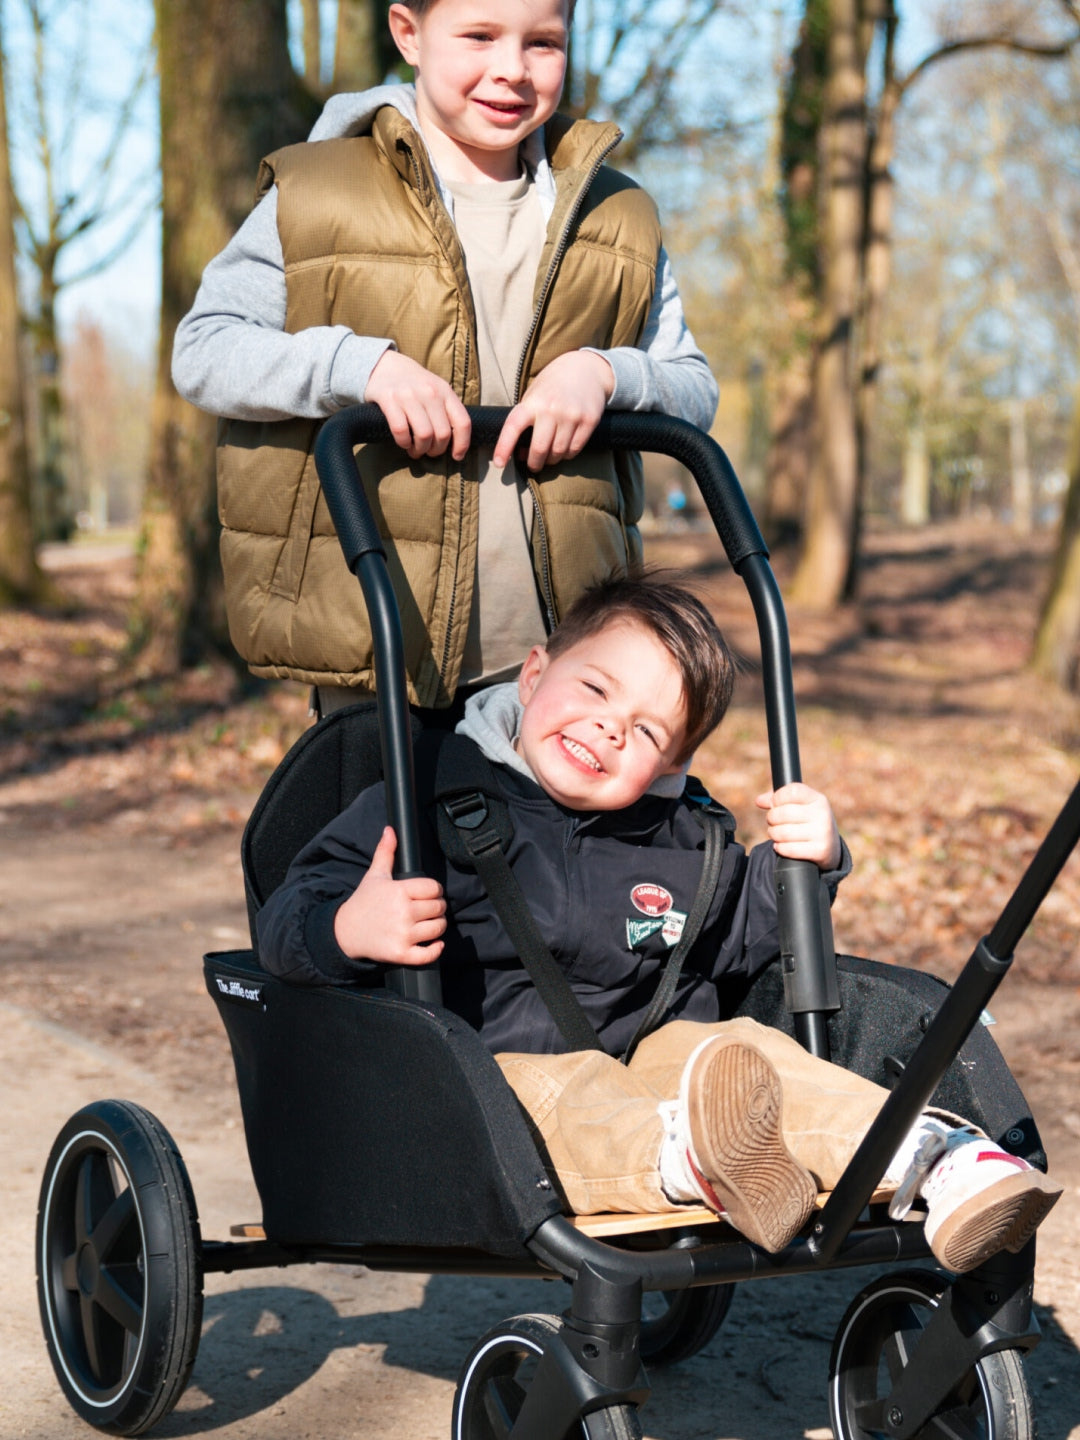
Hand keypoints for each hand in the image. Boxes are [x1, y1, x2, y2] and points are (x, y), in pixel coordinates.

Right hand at [333, 827, 445, 965]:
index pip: (433, 888)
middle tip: (428, 909)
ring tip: (429, 923)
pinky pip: (429, 954)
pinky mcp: (401, 954)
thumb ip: (385, 852)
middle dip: (437, 907)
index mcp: (398, 891)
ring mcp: (403, 934)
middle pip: (439, 907)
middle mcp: (403, 912)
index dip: (434, 890)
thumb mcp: (374, 876)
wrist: (345, 932)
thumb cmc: (363, 903)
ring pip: (438, 928)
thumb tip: (390, 830)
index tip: (428, 894)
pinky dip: (436, 949)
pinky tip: (435, 943)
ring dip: (438, 926)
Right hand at [365, 350, 471, 460]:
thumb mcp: (436, 390)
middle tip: (428, 451)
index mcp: (445, 391)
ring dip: (420, 449)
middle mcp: (430, 392)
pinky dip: (403, 442)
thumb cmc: (414, 385)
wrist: (385, 365)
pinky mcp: (389, 398)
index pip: (463, 422)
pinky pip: (401, 430)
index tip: (456, 456)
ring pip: (424, 435)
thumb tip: (455, 443)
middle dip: (436, 450)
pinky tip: (403, 442)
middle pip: (442, 434)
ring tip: (415, 450)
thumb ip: (446, 411)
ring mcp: (409, 395)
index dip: (462, 444)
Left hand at [493, 351, 614, 470]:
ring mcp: (571, 416)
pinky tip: (564, 449)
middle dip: (534, 463)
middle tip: (533, 464)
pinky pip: (574, 449)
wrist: (586, 368)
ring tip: (550, 455)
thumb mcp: (534, 394)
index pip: (513, 427)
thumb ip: (527, 420)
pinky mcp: (588, 421)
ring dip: (552, 460)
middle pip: (539, 449)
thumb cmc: (554, 384)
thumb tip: (521, 451)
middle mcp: (551, 409)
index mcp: (533, 402)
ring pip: (558, 453)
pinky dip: (567, 454)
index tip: (498, 463)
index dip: (503, 447)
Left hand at [756, 784, 841, 870]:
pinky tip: (781, 846)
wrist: (830, 847)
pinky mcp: (820, 850)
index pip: (792, 791)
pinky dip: (779, 848)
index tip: (775, 804)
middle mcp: (822, 814)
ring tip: (775, 834)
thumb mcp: (800, 806)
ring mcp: (822, 833)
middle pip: (783, 813)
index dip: (777, 797)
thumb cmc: (808, 821)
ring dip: (773, 834)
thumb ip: (778, 799)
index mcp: (818, 799)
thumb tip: (759, 801)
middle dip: (771, 818)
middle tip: (773, 822)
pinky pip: (789, 849)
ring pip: (783, 833)